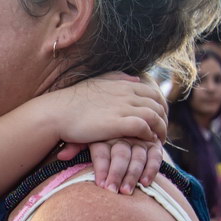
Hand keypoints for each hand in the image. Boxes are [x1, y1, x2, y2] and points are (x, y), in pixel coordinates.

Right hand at [51, 73, 167, 146]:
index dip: (160, 107)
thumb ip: (117, 78)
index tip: (159, 119)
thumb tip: (135, 79)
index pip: (153, 93)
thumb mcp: (97, 82)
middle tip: (161, 132)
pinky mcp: (118, 123)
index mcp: (123, 84)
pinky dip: (149, 135)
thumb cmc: (72, 101)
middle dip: (164, 119)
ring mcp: (123, 107)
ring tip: (158, 141)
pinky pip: (144, 128)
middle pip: (158, 104)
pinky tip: (146, 142)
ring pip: (155, 116)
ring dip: (160, 129)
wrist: (56, 112)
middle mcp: (126, 93)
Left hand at [62, 137, 163, 194]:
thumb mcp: (83, 138)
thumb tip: (61, 156)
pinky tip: (145, 183)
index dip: (101, 169)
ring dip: (133, 175)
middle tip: (112, 191)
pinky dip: (151, 169)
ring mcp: (138, 139)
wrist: (114, 120)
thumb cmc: (94, 135)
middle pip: (120, 155)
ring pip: (137, 157)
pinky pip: (155, 157)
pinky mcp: (153, 144)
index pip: (102, 151)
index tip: (100, 185)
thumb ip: (74, 146)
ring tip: (126, 192)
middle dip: (116, 174)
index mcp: (104, 134)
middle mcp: (122, 135)